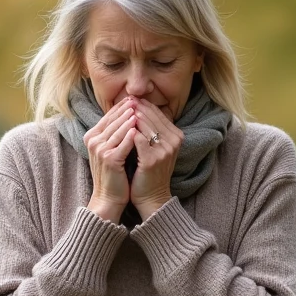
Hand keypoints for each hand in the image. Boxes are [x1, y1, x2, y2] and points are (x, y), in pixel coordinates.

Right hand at [84, 97, 137, 221]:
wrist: (109, 197)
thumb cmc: (114, 173)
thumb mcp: (111, 149)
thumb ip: (116, 133)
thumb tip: (130, 113)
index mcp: (92, 136)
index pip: (108, 116)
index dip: (121, 106)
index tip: (133, 98)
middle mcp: (93, 141)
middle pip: (112, 120)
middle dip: (126, 109)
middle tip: (137, 99)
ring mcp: (100, 150)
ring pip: (117, 129)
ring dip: (129, 118)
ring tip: (139, 110)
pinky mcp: (109, 159)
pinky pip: (122, 143)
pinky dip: (131, 135)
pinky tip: (139, 129)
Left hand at [130, 98, 182, 218]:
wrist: (152, 196)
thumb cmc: (149, 171)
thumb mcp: (156, 148)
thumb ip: (152, 130)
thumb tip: (138, 108)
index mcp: (176, 136)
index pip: (159, 113)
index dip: (144, 105)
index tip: (130, 98)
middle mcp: (174, 141)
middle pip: (153, 116)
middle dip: (137, 107)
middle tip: (125, 99)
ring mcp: (165, 150)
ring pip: (146, 125)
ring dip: (132, 117)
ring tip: (120, 111)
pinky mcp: (152, 159)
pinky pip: (139, 139)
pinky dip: (129, 132)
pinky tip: (119, 128)